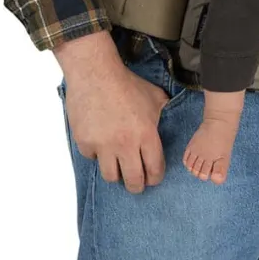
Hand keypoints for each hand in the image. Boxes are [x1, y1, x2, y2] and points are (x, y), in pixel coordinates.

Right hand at [62, 57, 175, 192]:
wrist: (95, 73)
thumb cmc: (126, 84)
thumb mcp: (155, 96)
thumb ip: (165, 111)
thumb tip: (174, 115)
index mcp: (146, 135)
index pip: (154, 170)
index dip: (155, 178)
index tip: (152, 178)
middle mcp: (125, 145)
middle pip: (133, 181)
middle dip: (137, 186)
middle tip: (136, 184)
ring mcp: (103, 146)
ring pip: (111, 176)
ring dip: (116, 173)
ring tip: (117, 167)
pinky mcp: (85, 142)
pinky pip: (92, 158)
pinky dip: (96, 154)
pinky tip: (99, 143)